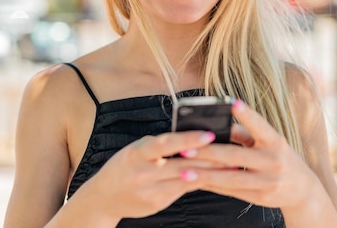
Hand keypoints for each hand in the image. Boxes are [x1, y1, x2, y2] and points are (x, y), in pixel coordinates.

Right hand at [82, 130, 220, 219]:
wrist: (103, 198)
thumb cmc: (125, 166)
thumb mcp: (135, 150)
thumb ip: (159, 145)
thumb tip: (189, 136)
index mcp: (137, 153)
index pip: (166, 144)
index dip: (188, 139)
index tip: (209, 134)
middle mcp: (142, 172)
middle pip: (180, 163)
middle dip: (208, 158)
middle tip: (232, 152)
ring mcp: (149, 190)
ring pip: (186, 179)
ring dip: (210, 173)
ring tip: (231, 167)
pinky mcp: (156, 203)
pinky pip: (183, 191)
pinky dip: (199, 182)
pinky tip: (215, 179)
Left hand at [180, 100, 320, 209]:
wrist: (303, 191)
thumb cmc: (279, 157)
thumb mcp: (270, 142)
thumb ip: (245, 133)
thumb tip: (217, 128)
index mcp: (276, 141)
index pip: (260, 125)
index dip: (247, 114)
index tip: (232, 102)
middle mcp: (274, 161)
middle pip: (236, 155)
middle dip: (208, 152)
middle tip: (185, 147)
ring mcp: (268, 181)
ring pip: (231, 177)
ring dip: (205, 174)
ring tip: (183, 170)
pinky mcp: (261, 197)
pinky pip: (232, 191)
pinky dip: (212, 185)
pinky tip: (195, 181)